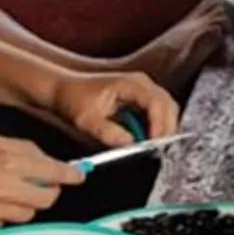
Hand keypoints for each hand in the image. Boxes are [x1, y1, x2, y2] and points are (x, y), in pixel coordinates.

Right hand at [0, 132, 83, 231]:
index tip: (78, 176)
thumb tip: (49, 162)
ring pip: (26, 215)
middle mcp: (2, 188)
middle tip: (41, 184)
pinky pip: (1, 226)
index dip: (71, 175)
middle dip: (47, 191)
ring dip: (24, 204)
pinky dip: (1, 216)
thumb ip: (24, 151)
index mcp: (8, 162)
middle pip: (46, 199)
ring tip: (6, 191)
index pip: (55, 173)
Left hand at [48, 69, 179, 147]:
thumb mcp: (86, 120)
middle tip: (157, 151)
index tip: (153, 143)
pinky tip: (146, 141)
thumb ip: (107, 132)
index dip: (159, 124)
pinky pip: (157, 114)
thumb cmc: (74, 100)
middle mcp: (142, 84)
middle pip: (168, 106)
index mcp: (130, 83)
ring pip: (166, 110)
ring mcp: (143, 90)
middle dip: (166, 129)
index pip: (156, 102)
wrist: (65, 90)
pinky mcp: (141, 100)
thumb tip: (129, 144)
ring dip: (163, 129)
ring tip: (151, 148)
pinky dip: (155, 128)